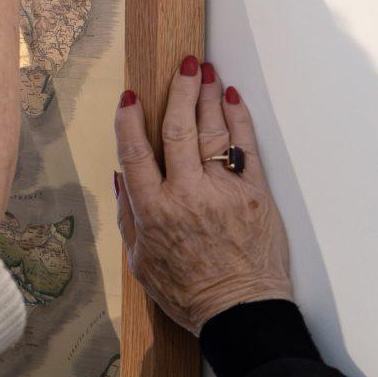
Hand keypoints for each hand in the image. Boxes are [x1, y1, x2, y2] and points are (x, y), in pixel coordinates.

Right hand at [114, 59, 294, 334]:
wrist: (241, 313)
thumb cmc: (188, 293)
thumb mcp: (141, 262)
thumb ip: (130, 217)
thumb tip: (122, 176)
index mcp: (153, 211)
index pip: (135, 152)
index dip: (130, 120)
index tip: (131, 96)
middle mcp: (186, 195)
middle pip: (177, 130)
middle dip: (178, 91)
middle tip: (183, 64)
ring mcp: (223, 192)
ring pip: (211, 133)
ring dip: (207, 97)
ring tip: (206, 70)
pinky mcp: (254, 195)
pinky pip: (246, 149)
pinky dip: (239, 120)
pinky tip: (232, 99)